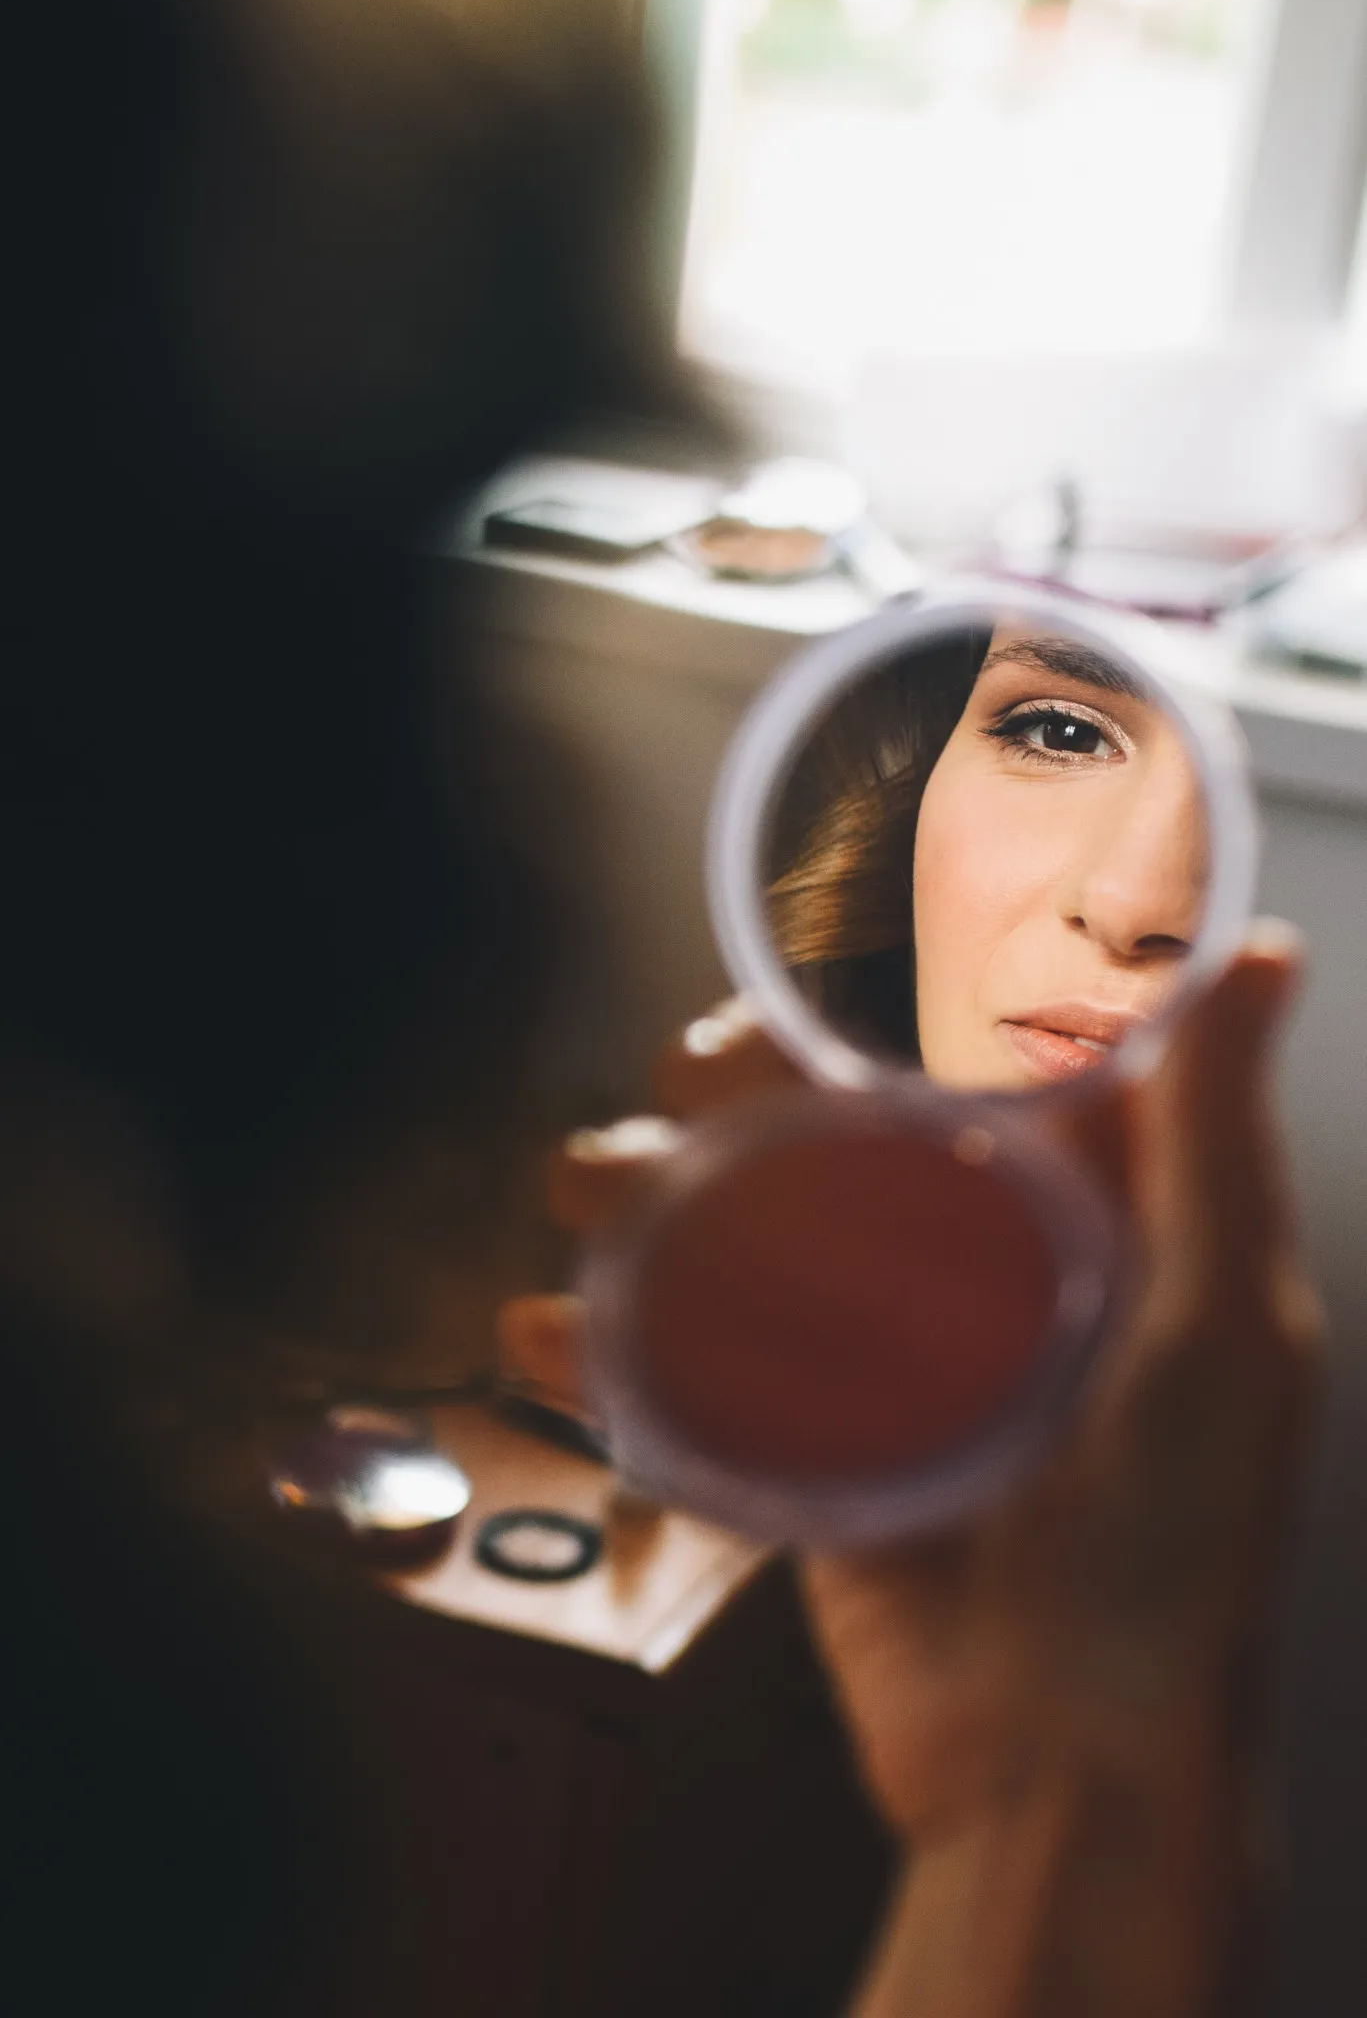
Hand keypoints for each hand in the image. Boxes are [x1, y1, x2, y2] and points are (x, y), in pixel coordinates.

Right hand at [500, 937, 1317, 1865]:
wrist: (1061, 1767)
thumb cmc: (1177, 1552)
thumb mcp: (1224, 1330)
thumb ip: (1215, 1144)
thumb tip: (1255, 954)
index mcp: (1062, 1225)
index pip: (948, 1064)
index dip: (873, 999)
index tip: (809, 972)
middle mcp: (951, 1273)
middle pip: (810, 1128)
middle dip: (726, 1086)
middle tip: (695, 1091)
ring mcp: (859, 1360)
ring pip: (721, 1227)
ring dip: (632, 1190)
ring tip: (598, 1195)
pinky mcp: (785, 1447)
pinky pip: (675, 1370)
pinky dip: (593, 1344)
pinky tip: (551, 1330)